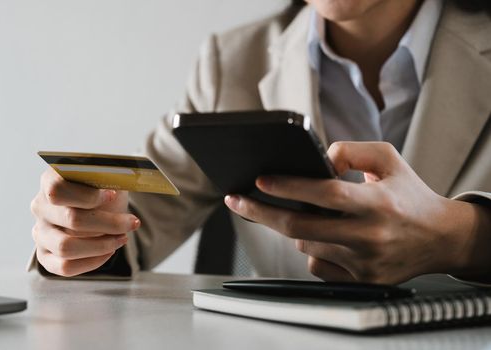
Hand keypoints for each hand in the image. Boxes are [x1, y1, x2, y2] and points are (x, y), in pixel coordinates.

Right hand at [30, 168, 139, 276]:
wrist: (98, 204)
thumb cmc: (102, 188)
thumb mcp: (107, 175)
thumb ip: (107, 176)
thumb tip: (113, 189)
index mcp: (49, 180)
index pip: (58, 189)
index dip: (87, 195)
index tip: (113, 195)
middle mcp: (40, 207)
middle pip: (71, 219)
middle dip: (108, 223)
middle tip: (132, 222)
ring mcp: (40, 232)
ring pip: (65, 247)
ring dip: (101, 245)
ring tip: (122, 238)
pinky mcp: (45, 254)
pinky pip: (64, 267)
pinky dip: (92, 262)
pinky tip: (109, 251)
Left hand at [224, 141, 489, 283]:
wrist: (441, 238)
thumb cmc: (409, 195)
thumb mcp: (388, 159)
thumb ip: (352, 150)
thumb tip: (319, 159)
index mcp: (377, 203)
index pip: (324, 194)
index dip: (288, 187)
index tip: (259, 181)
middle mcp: (369, 236)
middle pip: (300, 228)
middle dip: (261, 212)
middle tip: (237, 199)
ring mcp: (363, 264)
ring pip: (306, 245)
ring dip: (296, 228)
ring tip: (309, 214)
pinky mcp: (360, 282)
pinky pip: (317, 266)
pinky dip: (314, 250)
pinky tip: (327, 238)